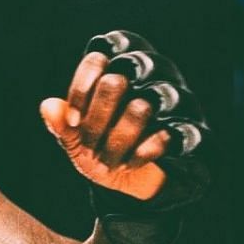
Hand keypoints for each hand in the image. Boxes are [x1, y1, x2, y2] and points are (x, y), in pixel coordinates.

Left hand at [41, 31, 210, 243]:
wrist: (141, 187)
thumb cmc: (107, 150)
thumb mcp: (78, 141)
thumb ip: (63, 122)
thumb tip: (49, 106)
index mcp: (122, 66)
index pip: (99, 55)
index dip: (81, 88)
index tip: (74, 120)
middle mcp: (153, 72)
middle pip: (118, 78)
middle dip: (97, 120)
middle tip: (91, 146)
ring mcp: (177, 98)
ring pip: (143, 106)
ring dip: (118, 141)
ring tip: (110, 162)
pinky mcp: (194, 128)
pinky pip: (169, 134)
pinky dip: (144, 153)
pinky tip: (132, 164)